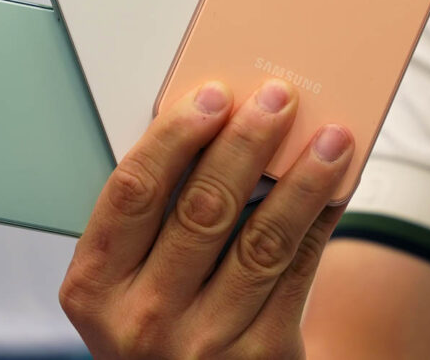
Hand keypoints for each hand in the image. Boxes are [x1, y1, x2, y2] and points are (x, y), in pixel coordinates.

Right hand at [59, 79, 354, 358]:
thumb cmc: (155, 316)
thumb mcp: (124, 278)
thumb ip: (151, 216)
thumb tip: (218, 125)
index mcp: (94, 286)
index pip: (133, 190)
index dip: (175, 135)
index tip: (213, 95)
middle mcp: (142, 319)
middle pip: (203, 207)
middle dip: (247, 142)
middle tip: (279, 98)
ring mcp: (204, 344)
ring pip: (263, 239)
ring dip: (303, 179)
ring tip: (331, 137)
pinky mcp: (260, 357)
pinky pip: (298, 272)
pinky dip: (320, 222)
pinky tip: (335, 188)